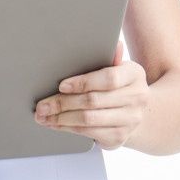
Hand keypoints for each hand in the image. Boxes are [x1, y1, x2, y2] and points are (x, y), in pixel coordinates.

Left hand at [33, 40, 149, 150]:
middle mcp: (137, 98)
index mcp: (135, 75)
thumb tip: (113, 44)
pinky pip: (88, 133)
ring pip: (88, 119)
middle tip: (42, 105)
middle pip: (93, 101)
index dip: (83, 82)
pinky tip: (55, 124)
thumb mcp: (118, 68)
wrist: (137, 111)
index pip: (109, 78)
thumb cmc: (119, 85)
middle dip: (62, 103)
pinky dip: (68, 128)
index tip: (61, 86)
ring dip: (61, 118)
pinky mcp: (120, 136)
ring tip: (43, 115)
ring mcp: (130, 119)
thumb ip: (110, 58)